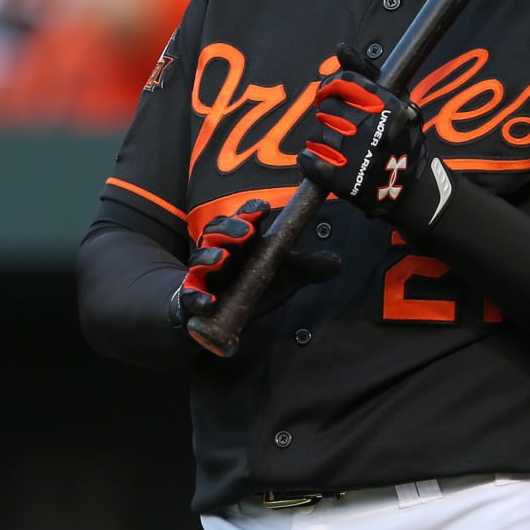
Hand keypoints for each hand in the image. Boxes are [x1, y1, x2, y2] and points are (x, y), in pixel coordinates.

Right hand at [175, 199, 340, 324]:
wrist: (211, 317)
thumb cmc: (246, 286)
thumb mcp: (280, 277)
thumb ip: (306, 268)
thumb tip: (339, 262)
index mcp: (240, 242)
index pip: (242, 219)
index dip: (250, 213)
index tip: (263, 211)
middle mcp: (218, 253)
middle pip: (217, 232)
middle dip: (230, 229)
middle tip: (247, 232)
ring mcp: (202, 277)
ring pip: (200, 261)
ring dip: (209, 257)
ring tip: (222, 258)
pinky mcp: (191, 302)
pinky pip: (190, 298)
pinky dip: (198, 298)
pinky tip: (209, 302)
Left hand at [298, 45, 425, 220]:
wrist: (411, 187)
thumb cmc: (403, 138)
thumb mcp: (398, 99)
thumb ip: (367, 71)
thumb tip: (341, 48)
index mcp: (387, 106)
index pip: (344, 82)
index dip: (331, 86)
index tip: (328, 93)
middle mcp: (372, 128)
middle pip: (328, 107)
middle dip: (327, 114)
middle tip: (336, 123)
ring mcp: (358, 155)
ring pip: (317, 133)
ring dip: (319, 138)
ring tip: (333, 144)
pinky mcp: (344, 180)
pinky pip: (311, 161)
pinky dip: (309, 160)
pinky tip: (319, 160)